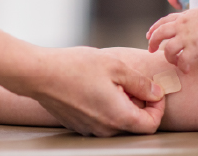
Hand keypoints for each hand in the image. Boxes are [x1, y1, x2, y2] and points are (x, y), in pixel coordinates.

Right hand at [29, 46, 164, 136]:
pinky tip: (96, 85)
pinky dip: (106, 105)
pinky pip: (101, 119)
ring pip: (117, 120)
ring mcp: (90, 129)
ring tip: (110, 80)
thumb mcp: (115, 67)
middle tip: (129, 80)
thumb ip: (140, 82)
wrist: (40, 74)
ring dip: (121, 103)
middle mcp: (105, 129)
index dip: (157, 107)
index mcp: (118, 116)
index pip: (151, 125)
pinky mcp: (79, 123)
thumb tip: (156, 92)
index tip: (153, 90)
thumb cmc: (76, 67)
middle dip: (138, 102)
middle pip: (134, 123)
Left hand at [146, 6, 197, 72]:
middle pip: (159, 34)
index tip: (149, 35)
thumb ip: (187, 20)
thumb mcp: (196, 13)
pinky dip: (182, 66)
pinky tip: (186, 70)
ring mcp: (186, 37)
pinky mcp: (195, 47)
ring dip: (169, 58)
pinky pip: (183, 60)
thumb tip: (184, 25)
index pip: (162, 22)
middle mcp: (180, 26)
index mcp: (181, 17)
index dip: (153, 29)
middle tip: (151, 50)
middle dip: (152, 43)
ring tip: (174, 62)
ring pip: (168, 49)